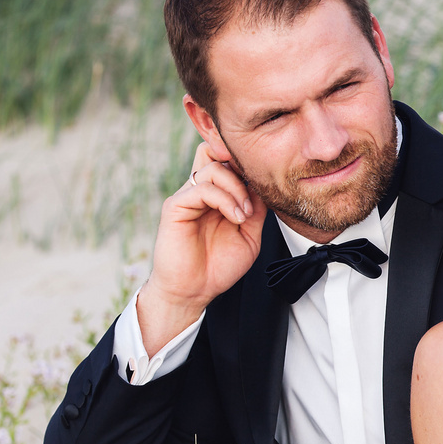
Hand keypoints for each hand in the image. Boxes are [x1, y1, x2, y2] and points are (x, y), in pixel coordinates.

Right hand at [137, 143, 266, 353]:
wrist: (194, 292)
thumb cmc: (218, 267)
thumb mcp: (249, 236)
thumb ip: (256, 209)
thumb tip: (265, 186)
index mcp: (216, 195)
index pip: (226, 160)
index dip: (245, 162)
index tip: (266, 178)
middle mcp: (199, 191)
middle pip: (214, 151)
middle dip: (239, 163)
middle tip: (255, 187)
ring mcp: (187, 197)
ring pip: (212, 167)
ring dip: (237, 188)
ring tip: (245, 215)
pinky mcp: (176, 207)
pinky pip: (202, 188)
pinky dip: (225, 200)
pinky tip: (236, 217)